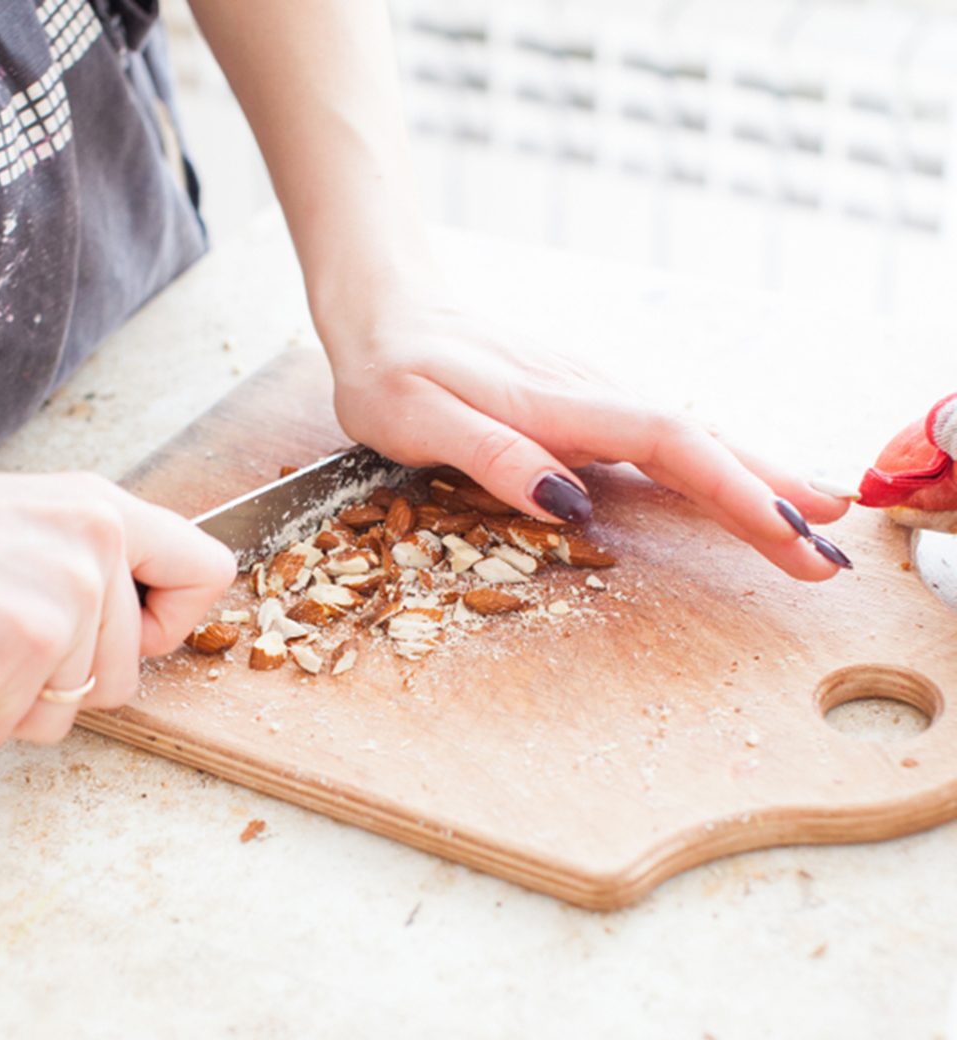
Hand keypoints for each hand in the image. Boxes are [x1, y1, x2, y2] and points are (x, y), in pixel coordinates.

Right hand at [0, 463, 235, 745]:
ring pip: (70, 711)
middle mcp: (95, 547)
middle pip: (127, 673)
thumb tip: (128, 633)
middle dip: (59, 686)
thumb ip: (86, 566)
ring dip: (7, 704)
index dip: (170, 623)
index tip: (125, 635)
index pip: (207, 572)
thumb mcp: (24, 524)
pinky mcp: (18, 649)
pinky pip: (9, 728)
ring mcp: (62, 599)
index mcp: (102, 511)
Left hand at [324, 292, 851, 579]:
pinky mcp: (586, 402)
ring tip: (816, 520)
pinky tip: (740, 482)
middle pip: (701, 442)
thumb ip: (493, 457)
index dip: (734, 492)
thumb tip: (572, 504)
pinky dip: (714, 463)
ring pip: (692, 437)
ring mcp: (593, 395)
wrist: (386, 310)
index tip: (790, 533)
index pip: (668, 444)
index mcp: (556, 402)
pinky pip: (665, 436)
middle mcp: (590, 393)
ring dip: (756, 479)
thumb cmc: (392, 371)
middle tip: (830, 552)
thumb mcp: (418, 420)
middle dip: (770, 495)